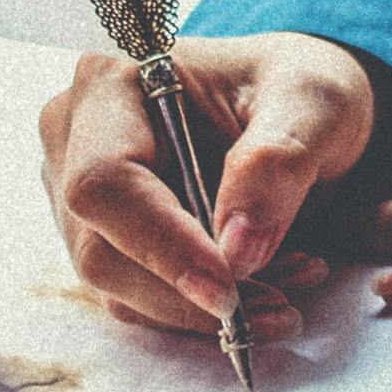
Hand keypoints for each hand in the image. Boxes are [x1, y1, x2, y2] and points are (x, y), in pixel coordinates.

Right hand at [39, 32, 376, 336]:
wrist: (296, 108)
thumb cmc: (299, 88)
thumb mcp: (315, 103)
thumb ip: (280, 159)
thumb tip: (237, 247)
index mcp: (112, 82)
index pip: (104, 182)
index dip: (160, 244)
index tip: (228, 287)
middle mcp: (76, 137)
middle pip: (102, 249)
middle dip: (191, 293)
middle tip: (280, 306)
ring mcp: (78, 193)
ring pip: (118, 286)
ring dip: (202, 308)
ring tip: (288, 289)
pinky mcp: (103, 236)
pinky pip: (138, 297)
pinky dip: (199, 308)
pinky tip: (264, 288)